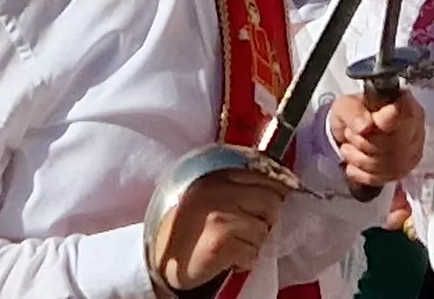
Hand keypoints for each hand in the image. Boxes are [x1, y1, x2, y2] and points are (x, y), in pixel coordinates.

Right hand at [145, 161, 289, 295]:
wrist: (154, 258)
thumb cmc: (183, 226)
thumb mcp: (204, 192)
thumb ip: (233, 183)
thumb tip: (279, 187)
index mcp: (215, 173)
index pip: (266, 176)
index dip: (273, 193)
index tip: (264, 207)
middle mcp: (217, 189)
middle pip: (272, 202)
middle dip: (264, 219)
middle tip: (245, 228)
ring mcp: (219, 215)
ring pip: (264, 230)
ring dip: (252, 243)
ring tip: (231, 244)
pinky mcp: (220, 242)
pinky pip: (252, 253)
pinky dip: (243, 261)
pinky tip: (226, 258)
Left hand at [329, 88, 423, 190]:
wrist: (352, 132)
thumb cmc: (355, 115)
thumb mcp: (346, 106)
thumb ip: (354, 112)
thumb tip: (365, 125)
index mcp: (404, 104)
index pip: (406, 115)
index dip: (384, 122)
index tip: (368, 124)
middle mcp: (414, 127)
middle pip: (394, 144)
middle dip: (363, 141)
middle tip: (352, 132)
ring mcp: (411, 152)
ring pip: (387, 164)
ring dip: (359, 157)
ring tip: (351, 145)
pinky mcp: (403, 171)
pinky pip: (381, 178)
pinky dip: (361, 172)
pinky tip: (355, 161)